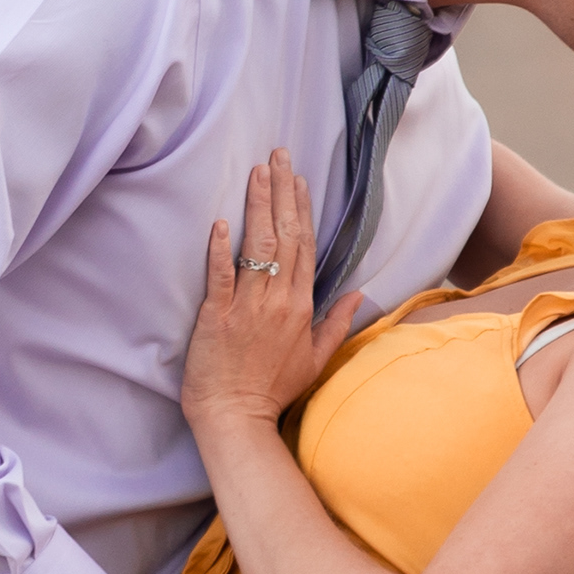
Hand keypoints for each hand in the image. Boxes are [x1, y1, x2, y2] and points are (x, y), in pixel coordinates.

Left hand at [182, 151, 359, 439]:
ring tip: (259, 171)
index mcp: (301, 307)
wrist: (237, 419)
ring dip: (258, 206)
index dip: (301, 208)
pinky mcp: (216, 317)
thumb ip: (337, 323)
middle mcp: (278, 301)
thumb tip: (358, 294)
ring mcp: (247, 307)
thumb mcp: (315, 359)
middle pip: (285, 237)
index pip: (305, 246)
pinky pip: (221, 276)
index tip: (298, 177)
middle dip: (282, 192)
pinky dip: (221, 248)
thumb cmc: (273, 391)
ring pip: (257, 247)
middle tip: (278, 154)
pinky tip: (222, 220)